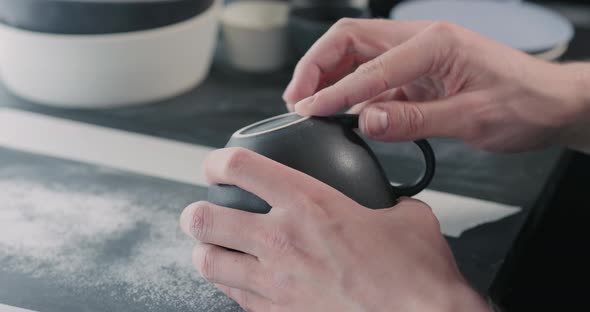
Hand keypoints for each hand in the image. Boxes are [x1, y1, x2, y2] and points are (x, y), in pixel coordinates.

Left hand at [180, 147, 490, 311]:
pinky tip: (243, 280)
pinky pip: (234, 297)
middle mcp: (282, 241)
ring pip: (208, 262)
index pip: (241, 167)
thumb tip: (391, 203)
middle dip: (198, 211)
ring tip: (215, 246)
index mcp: (310, 205)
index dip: (218, 161)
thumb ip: (390, 202)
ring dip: (206, 250)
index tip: (217, 166)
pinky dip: (231, 285)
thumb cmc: (415, 278)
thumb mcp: (408, 220)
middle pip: (204, 218)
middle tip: (206, 210)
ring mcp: (275, 283)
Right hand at [283, 19, 589, 152]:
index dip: (334, 92)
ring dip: (329, 77)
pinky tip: (342, 112)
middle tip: (296, 100)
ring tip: (309, 106)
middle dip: (317, 67)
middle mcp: (421, 41)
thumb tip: (366, 121)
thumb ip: (415, 120)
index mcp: (434, 43)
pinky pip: (374, 78)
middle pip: (351, 41)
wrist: (551, 104)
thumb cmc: (524, 103)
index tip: (308, 112)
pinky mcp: (418, 74)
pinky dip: (352, 93)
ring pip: (357, 56)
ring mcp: (418, 56)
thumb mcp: (472, 119)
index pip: (369, 67)